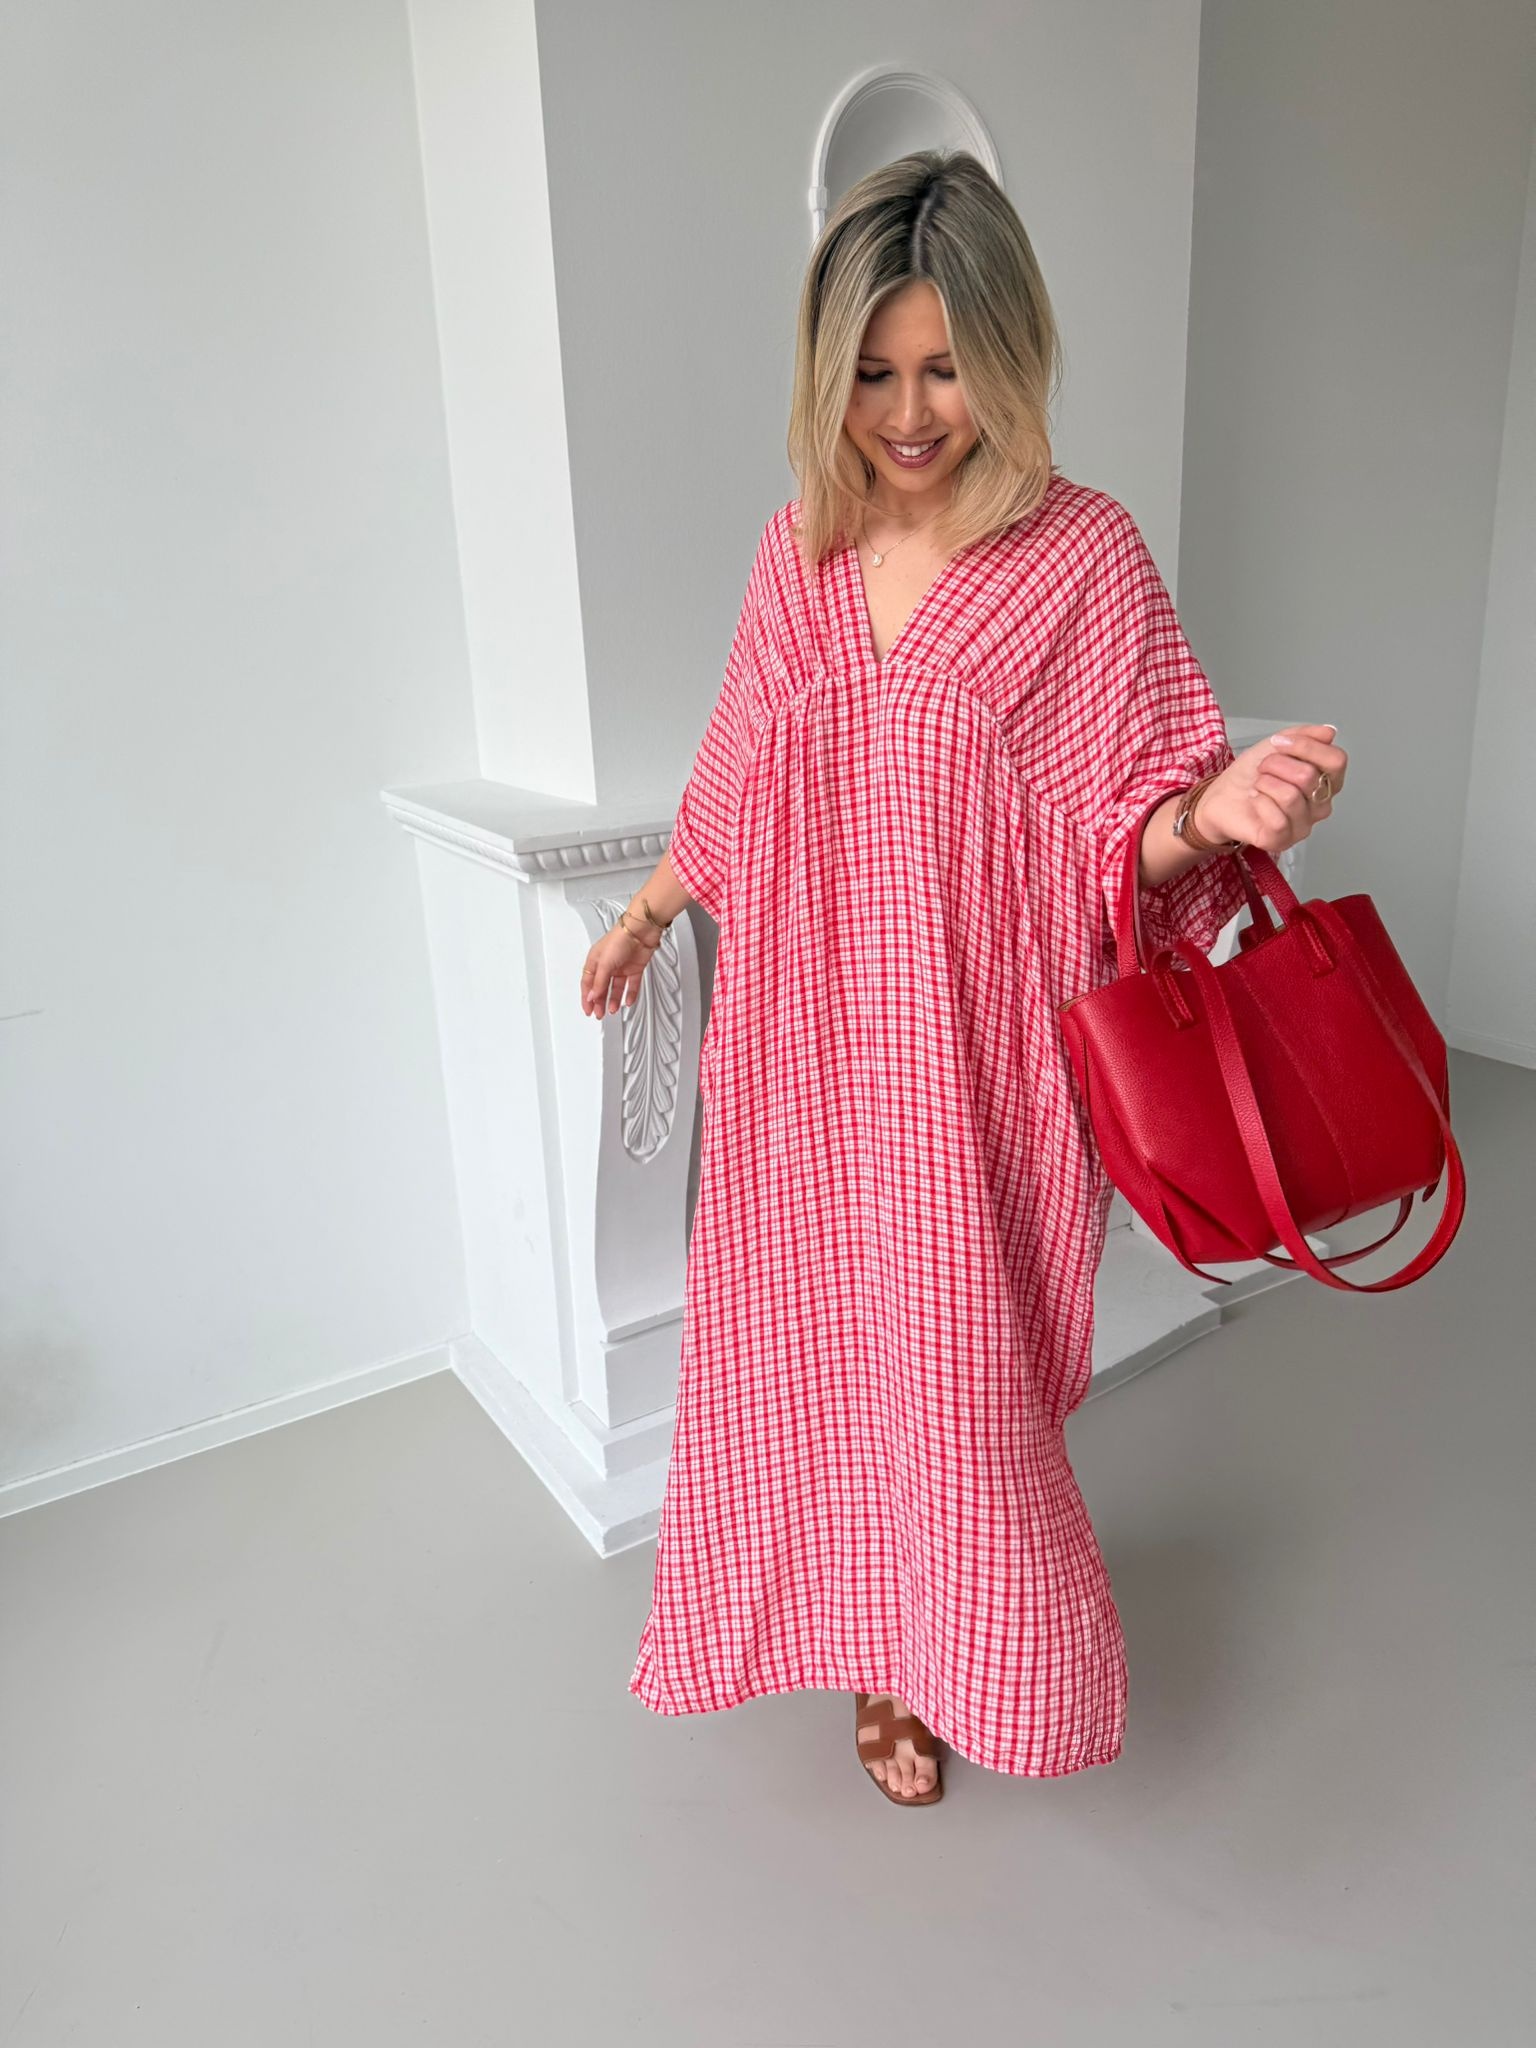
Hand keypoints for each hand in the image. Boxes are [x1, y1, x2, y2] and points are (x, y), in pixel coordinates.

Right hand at [580, 915, 660, 1018]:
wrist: (641, 931)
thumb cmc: (619, 939)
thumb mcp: (604, 963)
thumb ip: (599, 982)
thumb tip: (592, 996)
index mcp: (595, 961)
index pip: (588, 983)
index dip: (587, 997)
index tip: (588, 1009)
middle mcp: (607, 964)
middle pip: (601, 987)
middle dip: (599, 1001)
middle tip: (599, 1014)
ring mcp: (621, 967)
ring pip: (616, 988)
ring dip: (613, 1000)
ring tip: (612, 1010)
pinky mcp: (634, 968)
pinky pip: (631, 985)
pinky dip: (630, 994)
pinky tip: (628, 1002)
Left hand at [1196, 723, 1347, 854]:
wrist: (1219, 797)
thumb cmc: (1249, 776)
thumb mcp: (1276, 745)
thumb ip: (1305, 735)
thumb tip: (1329, 732)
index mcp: (1324, 781)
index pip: (1336, 760)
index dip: (1306, 746)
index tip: (1279, 743)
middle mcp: (1319, 805)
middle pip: (1309, 776)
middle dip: (1276, 764)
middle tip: (1263, 769)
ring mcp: (1303, 826)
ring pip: (1291, 796)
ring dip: (1265, 783)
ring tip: (1258, 785)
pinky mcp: (1282, 840)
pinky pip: (1278, 819)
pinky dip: (1259, 803)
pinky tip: (1255, 801)